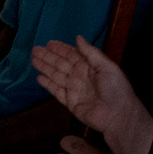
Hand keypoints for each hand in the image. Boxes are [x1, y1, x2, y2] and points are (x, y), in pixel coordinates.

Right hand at [29, 36, 152, 153]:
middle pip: (60, 64)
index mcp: (89, 67)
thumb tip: (78, 37)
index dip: (60, 49)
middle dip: (48, 56)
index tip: (49, 43)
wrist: (118, 116)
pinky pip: (56, 91)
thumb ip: (91, 52)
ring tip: (33, 60)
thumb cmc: (116, 89)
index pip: (71, 55)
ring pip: (55, 75)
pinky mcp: (70, 102)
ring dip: (45, 67)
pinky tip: (39, 78)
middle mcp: (80, 77)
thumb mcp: (107, 67)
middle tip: (35, 49)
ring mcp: (74, 90)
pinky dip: (47, 84)